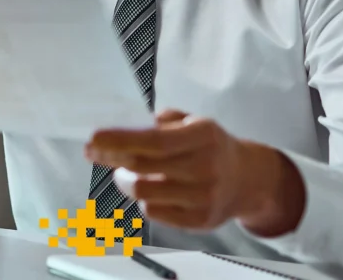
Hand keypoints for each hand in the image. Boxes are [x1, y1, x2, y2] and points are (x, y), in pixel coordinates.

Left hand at [84, 109, 304, 235]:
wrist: (249, 179)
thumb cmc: (210, 146)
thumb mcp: (192, 122)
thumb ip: (160, 122)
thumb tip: (121, 126)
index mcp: (204, 135)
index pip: (154, 140)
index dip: (120, 140)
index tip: (94, 138)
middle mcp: (206, 166)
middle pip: (143, 167)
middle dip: (111, 158)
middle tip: (96, 152)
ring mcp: (205, 197)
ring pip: (144, 193)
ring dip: (125, 181)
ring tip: (125, 172)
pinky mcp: (201, 221)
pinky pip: (154, 213)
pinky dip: (144, 200)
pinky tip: (150, 189)